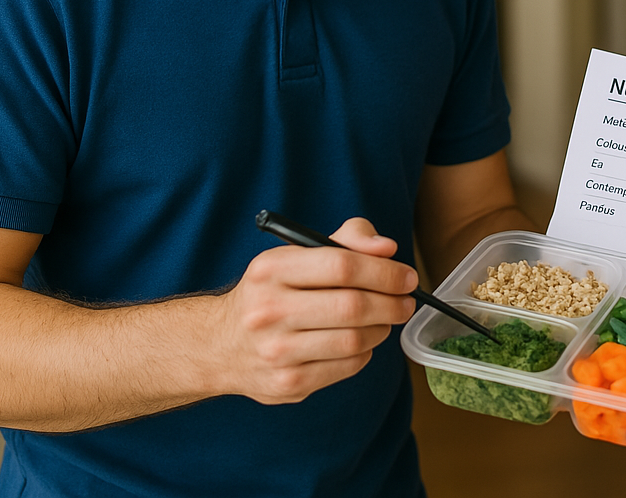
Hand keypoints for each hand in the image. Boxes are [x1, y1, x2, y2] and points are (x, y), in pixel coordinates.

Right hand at [209, 217, 417, 403]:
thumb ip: (347, 240)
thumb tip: (387, 249)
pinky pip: (347, 367)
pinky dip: (364, 352)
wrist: (219, 345)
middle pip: (353, 307)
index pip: (343, 266)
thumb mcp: (296, 255)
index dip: (384, 272)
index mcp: (271, 269)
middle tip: (406, 302)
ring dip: (381, 329)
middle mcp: (268, 311)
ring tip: (384, 320)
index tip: (406, 277)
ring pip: (354, 341)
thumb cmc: (271, 293)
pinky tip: (359, 342)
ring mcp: (276, 352)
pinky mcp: (287, 384)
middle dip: (392, 303)